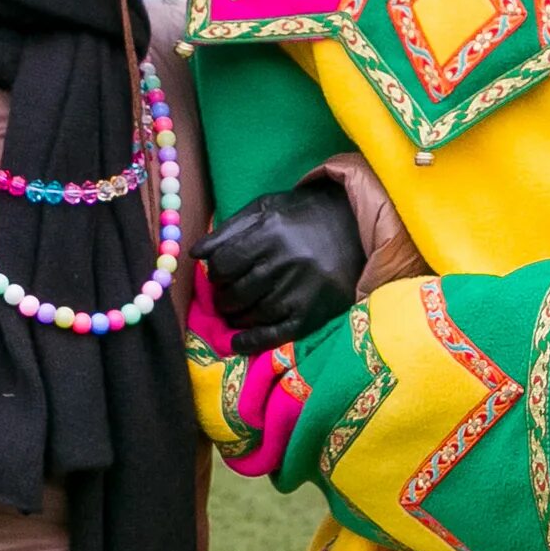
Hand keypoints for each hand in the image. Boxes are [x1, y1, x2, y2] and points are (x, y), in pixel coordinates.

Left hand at [193, 178, 369, 355]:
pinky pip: (276, 334)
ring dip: (236, 318)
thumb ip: (229, 229)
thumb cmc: (302, 215)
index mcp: (270, 232)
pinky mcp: (313, 312)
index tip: (220, 276)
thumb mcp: (265, 208)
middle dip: (223, 298)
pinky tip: (239, 342)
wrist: (354, 225)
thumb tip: (195, 254)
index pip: (225, 264)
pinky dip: (253, 341)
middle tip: (226, 297)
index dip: (215, 274)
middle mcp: (285, 262)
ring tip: (235, 312)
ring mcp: (300, 290)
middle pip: (236, 292)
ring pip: (253, 314)